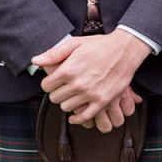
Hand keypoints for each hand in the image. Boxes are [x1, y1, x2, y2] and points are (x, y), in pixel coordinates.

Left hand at [33, 30, 151, 124]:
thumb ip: (54, 53)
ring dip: (68, 102)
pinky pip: (84, 117)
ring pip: (66, 107)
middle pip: (55, 98)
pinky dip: (78, 118)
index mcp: (69, 69)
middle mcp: (78, 83)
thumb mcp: (75, 43)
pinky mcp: (102, 101)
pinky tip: (76, 114)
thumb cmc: (100, 45)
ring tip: (74, 94)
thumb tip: (35, 60)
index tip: (55, 81)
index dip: (49, 83)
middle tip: (65, 87)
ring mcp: (90, 94)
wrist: (125, 50)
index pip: (46, 86)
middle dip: (58, 92)